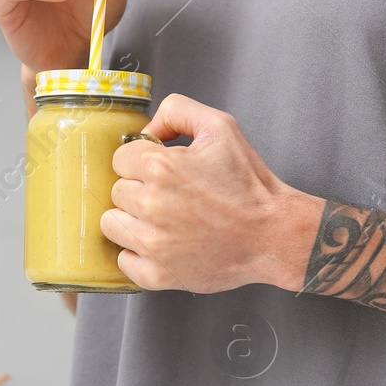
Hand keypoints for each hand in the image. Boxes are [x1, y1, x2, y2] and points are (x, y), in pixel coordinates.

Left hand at [100, 94, 322, 292]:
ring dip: (132, 220)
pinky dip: (137, 254)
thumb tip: (147, 128)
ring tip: (163, 220)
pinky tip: (161, 245)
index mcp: (160, 166)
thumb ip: (177, 111)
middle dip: (139, 189)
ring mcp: (152, 243)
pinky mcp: (157, 273)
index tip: (163, 172)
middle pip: (117, 191)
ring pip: (112, 224)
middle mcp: (150, 204)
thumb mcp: (220, 127)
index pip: (120, 158)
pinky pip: (124, 261)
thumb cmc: (249, 184)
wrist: (273, 234)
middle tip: (171, 196)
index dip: (142, 161)